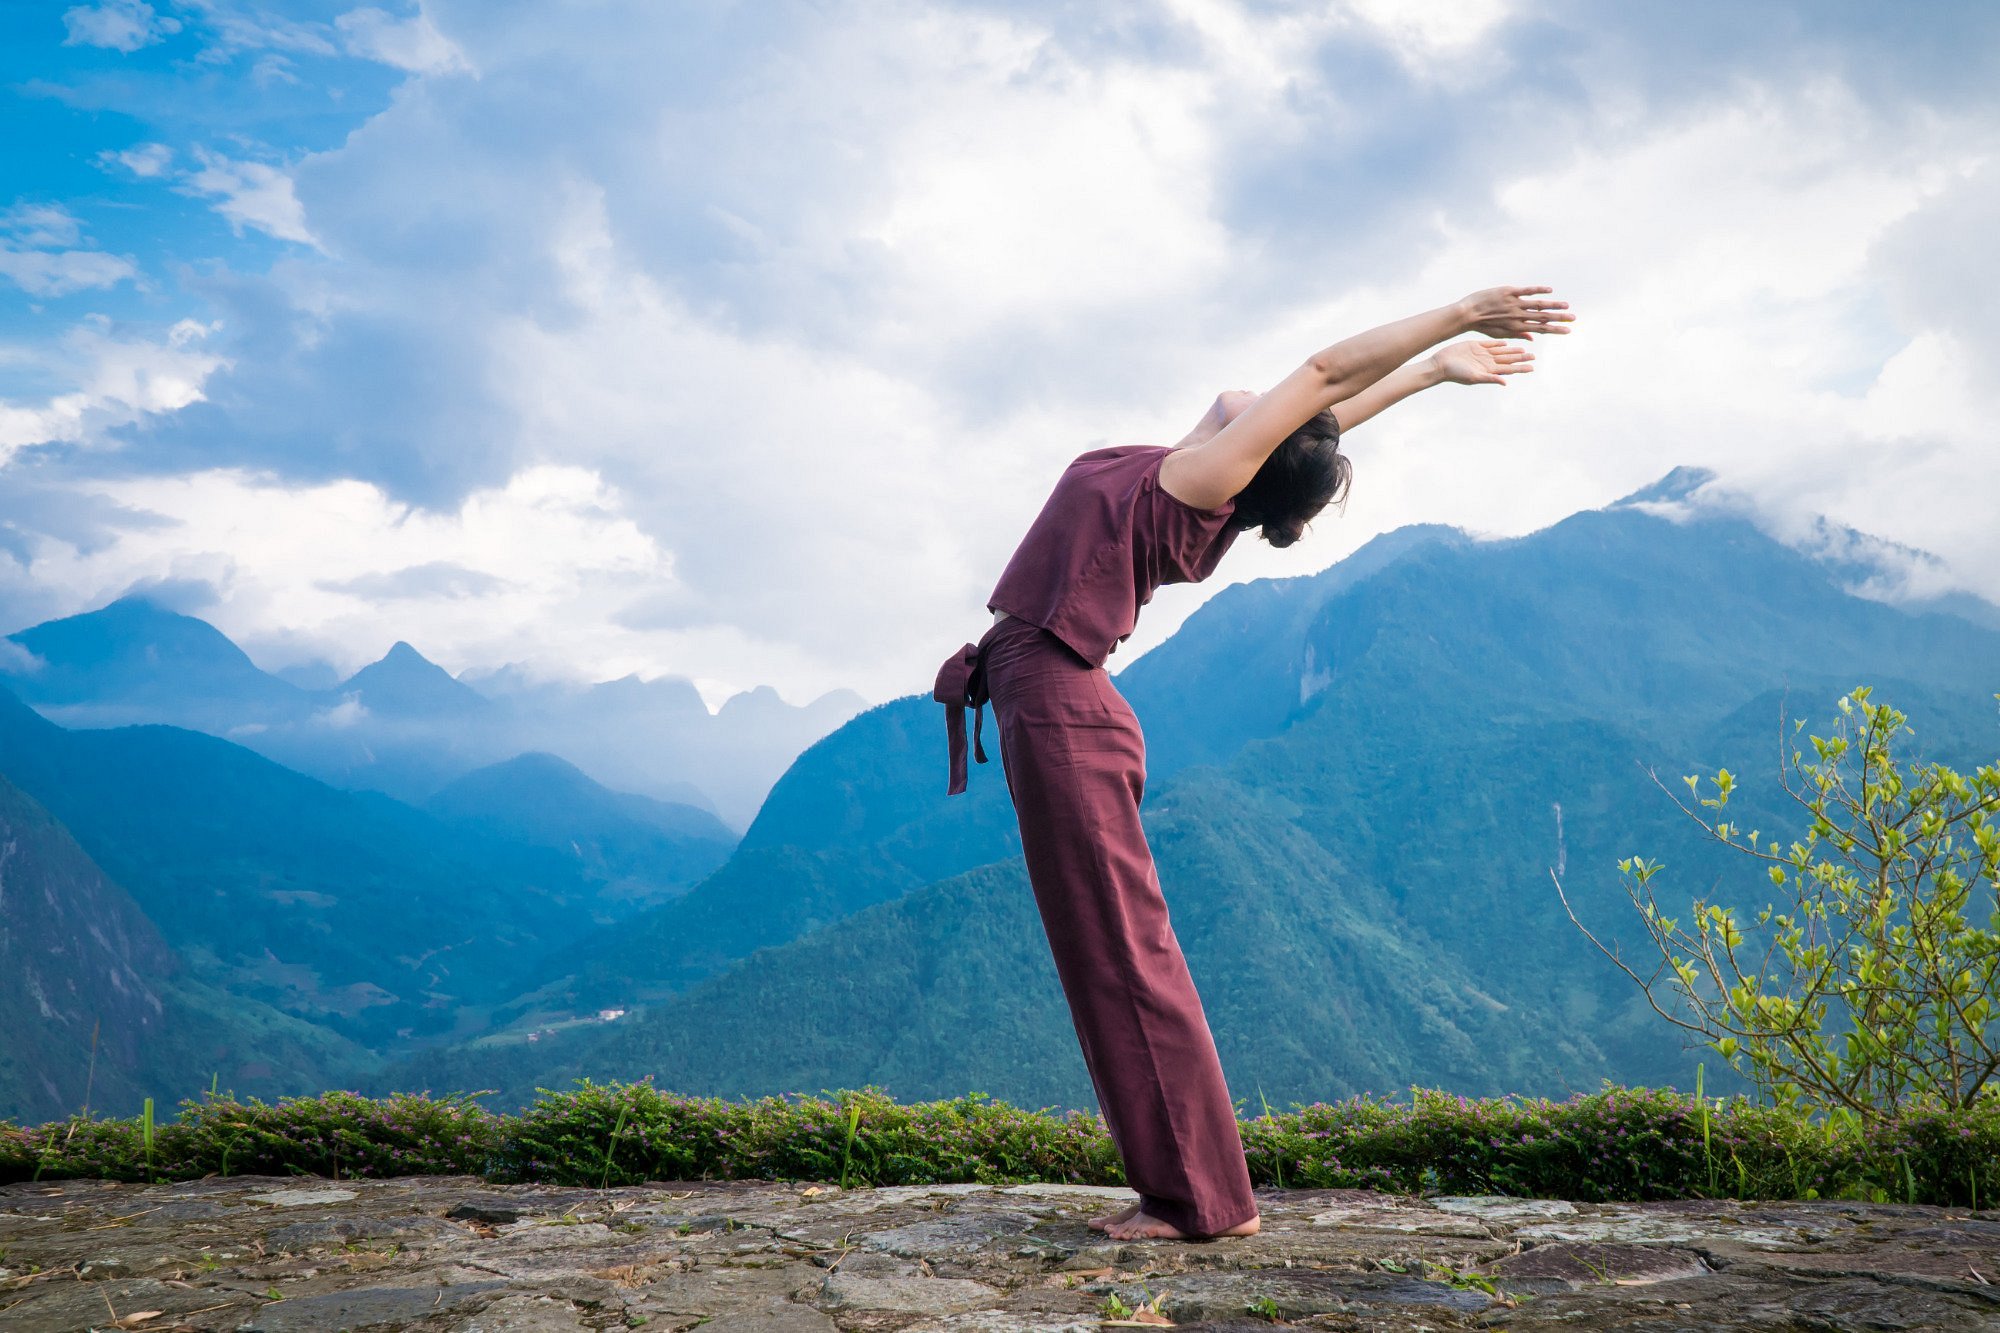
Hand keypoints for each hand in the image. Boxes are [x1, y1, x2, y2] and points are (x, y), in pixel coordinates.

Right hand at [1430, 339, 1534, 385]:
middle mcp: (1487, 362)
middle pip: (1508, 359)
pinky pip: (1490, 344)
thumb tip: (1505, 382)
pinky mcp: (1475, 345)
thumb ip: (1490, 378)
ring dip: (1512, 350)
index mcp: (1489, 370)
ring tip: (1523, 349)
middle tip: (1533, 356)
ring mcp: (1482, 353)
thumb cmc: (1456, 374)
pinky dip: (1499, 343)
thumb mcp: (1474, 377)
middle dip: (1520, 358)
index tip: (1532, 367)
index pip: (1509, 369)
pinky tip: (1506, 342)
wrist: (1441, 364)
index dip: (1521, 368)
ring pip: (1501, 351)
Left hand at [1457, 285, 1572, 338]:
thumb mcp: (1500, 333)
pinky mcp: (1508, 292)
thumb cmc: (1483, 325)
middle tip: (1574, 318)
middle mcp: (1518, 316)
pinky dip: (1538, 290)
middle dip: (1559, 318)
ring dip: (1553, 305)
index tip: (1568, 330)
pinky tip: (1550, 290)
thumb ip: (1518, 334)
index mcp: (1516, 327)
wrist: (1467, 314)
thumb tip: (1533, 338)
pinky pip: (1526, 291)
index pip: (1540, 329)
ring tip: (1566, 306)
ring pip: (1538, 304)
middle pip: (1543, 318)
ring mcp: (1514, 304)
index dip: (1555, 330)